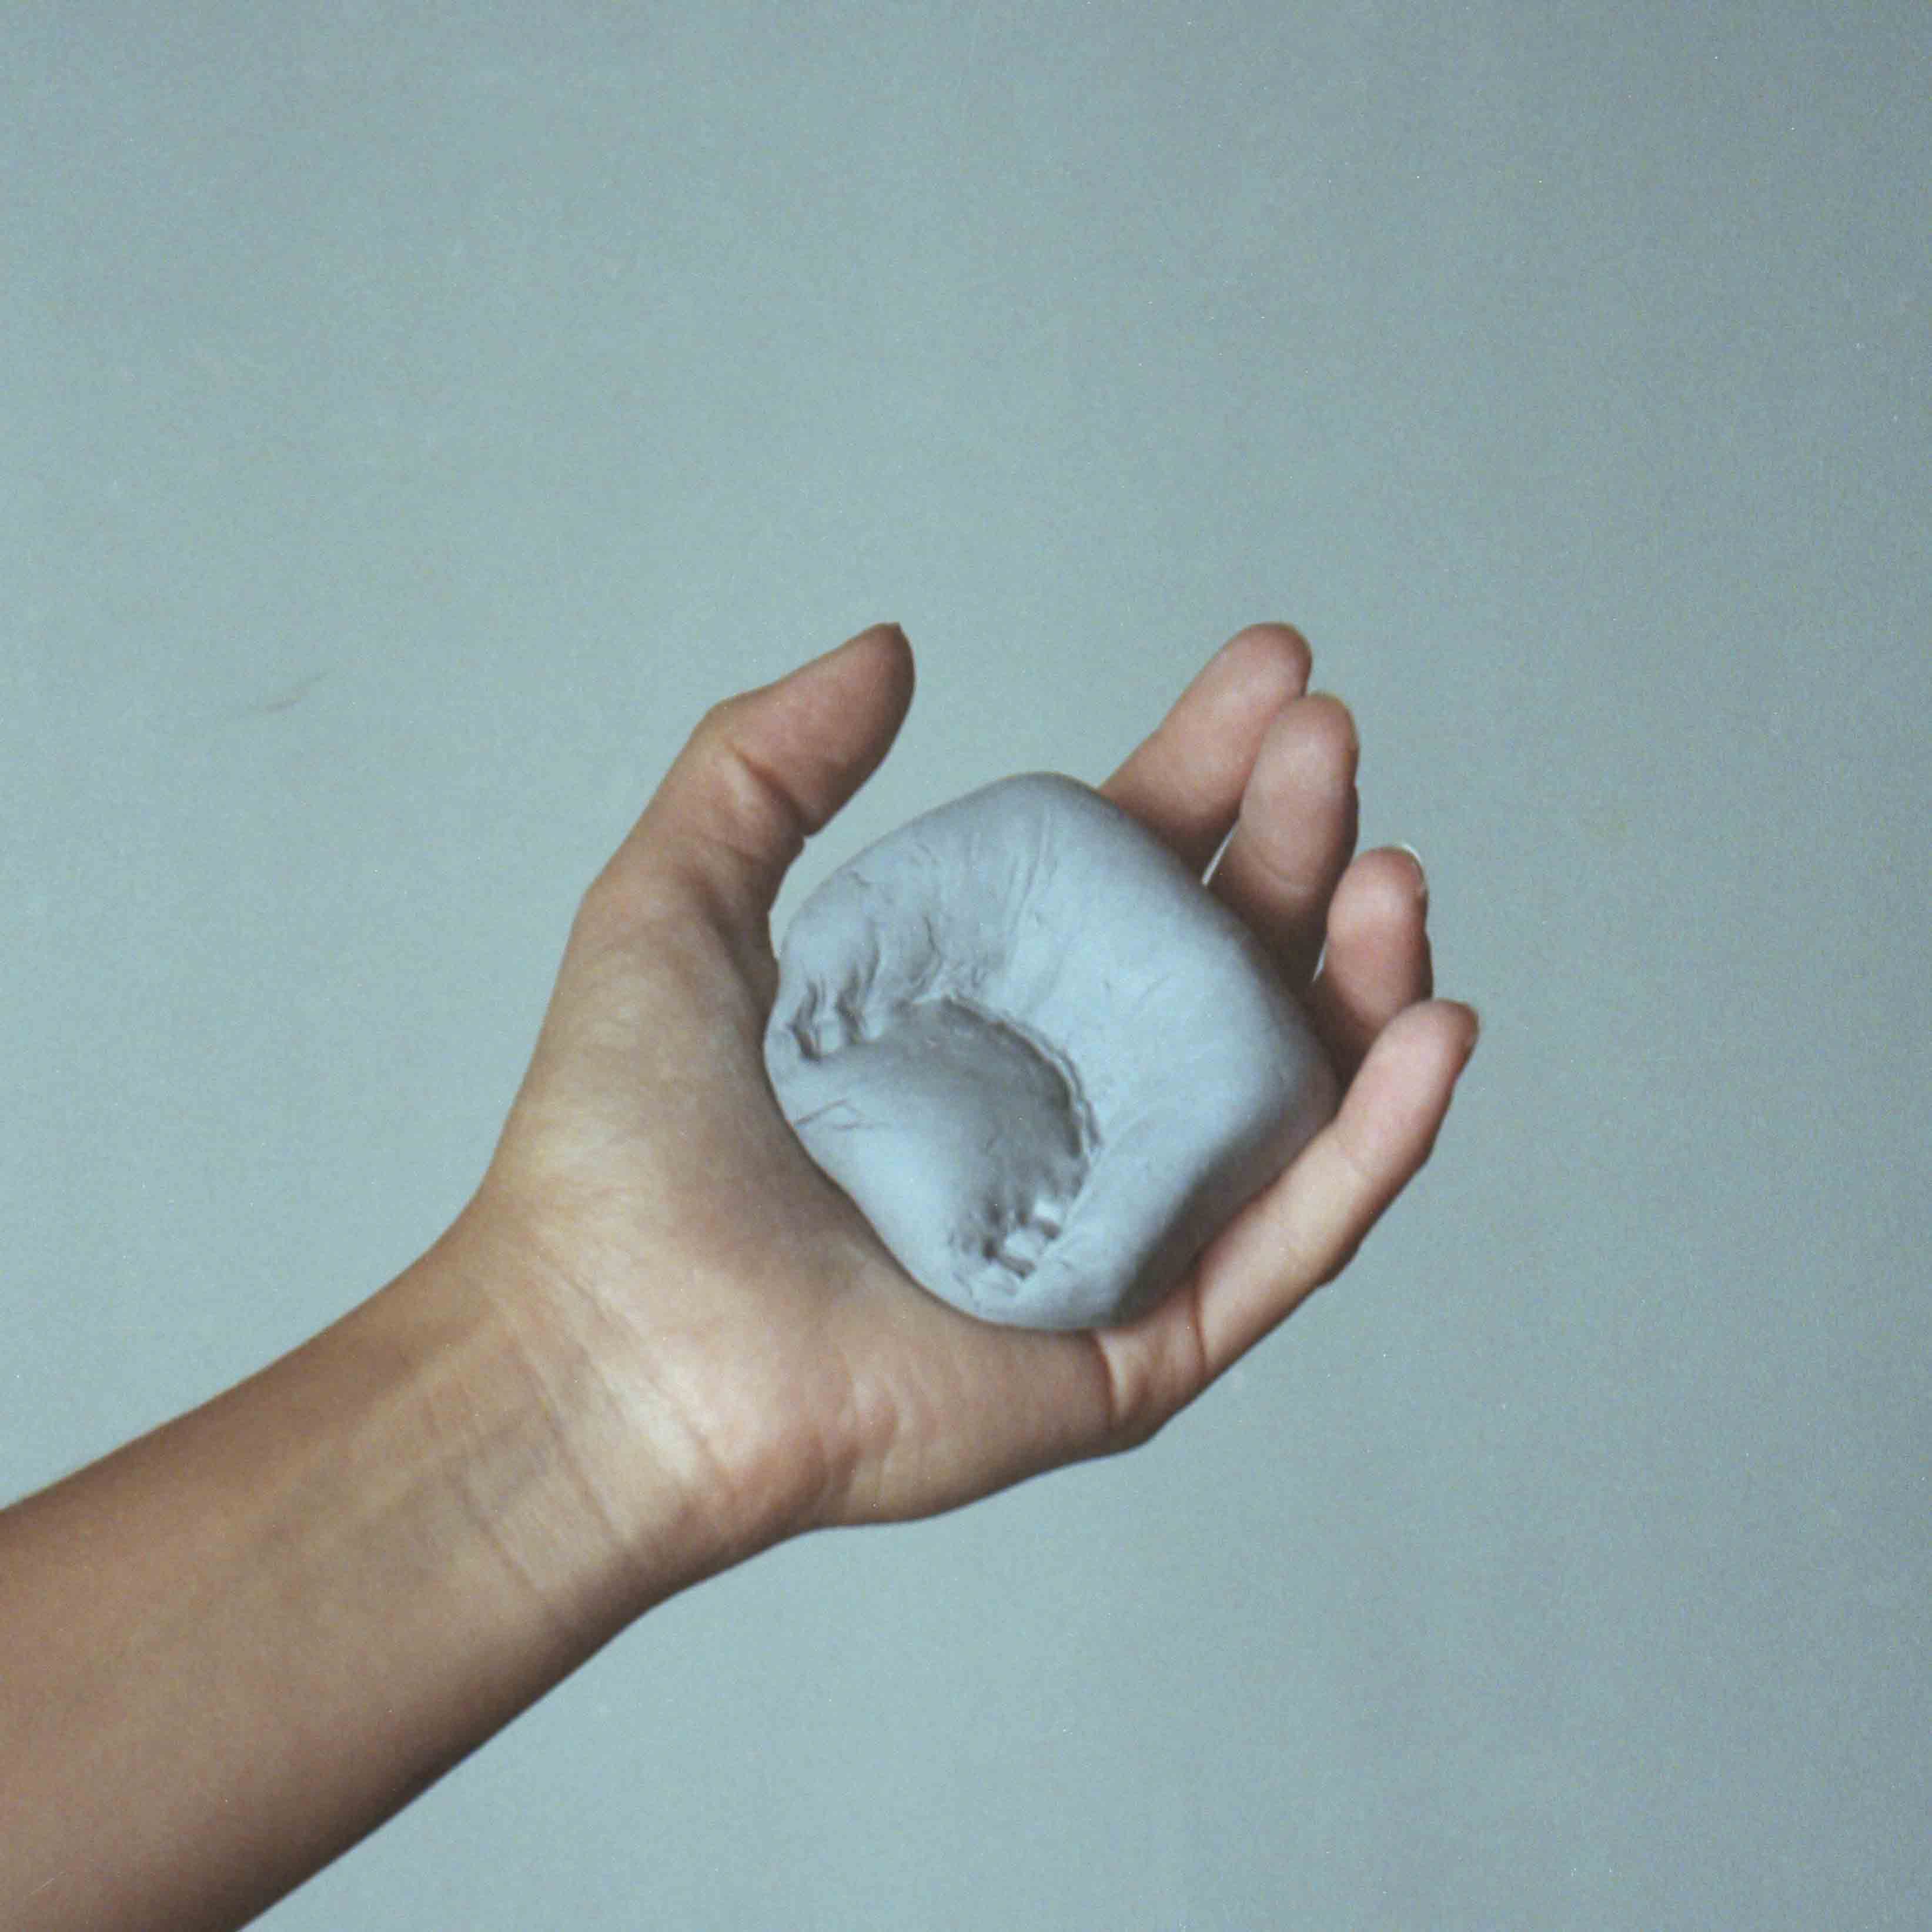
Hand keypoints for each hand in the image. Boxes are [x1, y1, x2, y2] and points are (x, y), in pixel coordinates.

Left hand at [454, 622, 1478, 1565]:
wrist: (597, 1347)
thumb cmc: (616, 1140)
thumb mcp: (675, 896)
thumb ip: (766, 760)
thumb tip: (889, 645)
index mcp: (980, 1011)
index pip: (1132, 876)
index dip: (1207, 771)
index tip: (1273, 668)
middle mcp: (1062, 1113)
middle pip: (1225, 968)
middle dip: (1295, 846)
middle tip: (1327, 740)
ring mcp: (1111, 1232)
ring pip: (1287, 1098)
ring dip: (1363, 980)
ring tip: (1392, 874)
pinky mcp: (1138, 1347)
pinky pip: (1288, 1243)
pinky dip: (1373, 1148)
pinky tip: (1429, 1035)